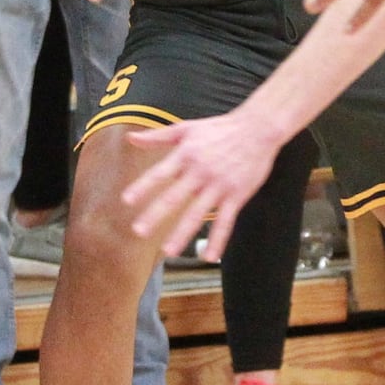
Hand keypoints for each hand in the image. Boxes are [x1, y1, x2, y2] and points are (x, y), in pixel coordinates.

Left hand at [121, 113, 282, 260]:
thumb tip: (130, 138)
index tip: (127, 201)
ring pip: (197, 213)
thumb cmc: (220, 128)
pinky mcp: (236, 195)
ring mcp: (219, 185)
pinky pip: (225, 221)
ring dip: (182, 233)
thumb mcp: (187, 128)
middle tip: (139, 231)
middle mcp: (200, 171)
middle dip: (156, 215)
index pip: (160, 173)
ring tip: (168, 251)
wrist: (257, 129)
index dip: (143, 187)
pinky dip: (218, 240)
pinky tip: (209, 256)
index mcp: (186, 155)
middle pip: (175, 197)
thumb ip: (158, 136)